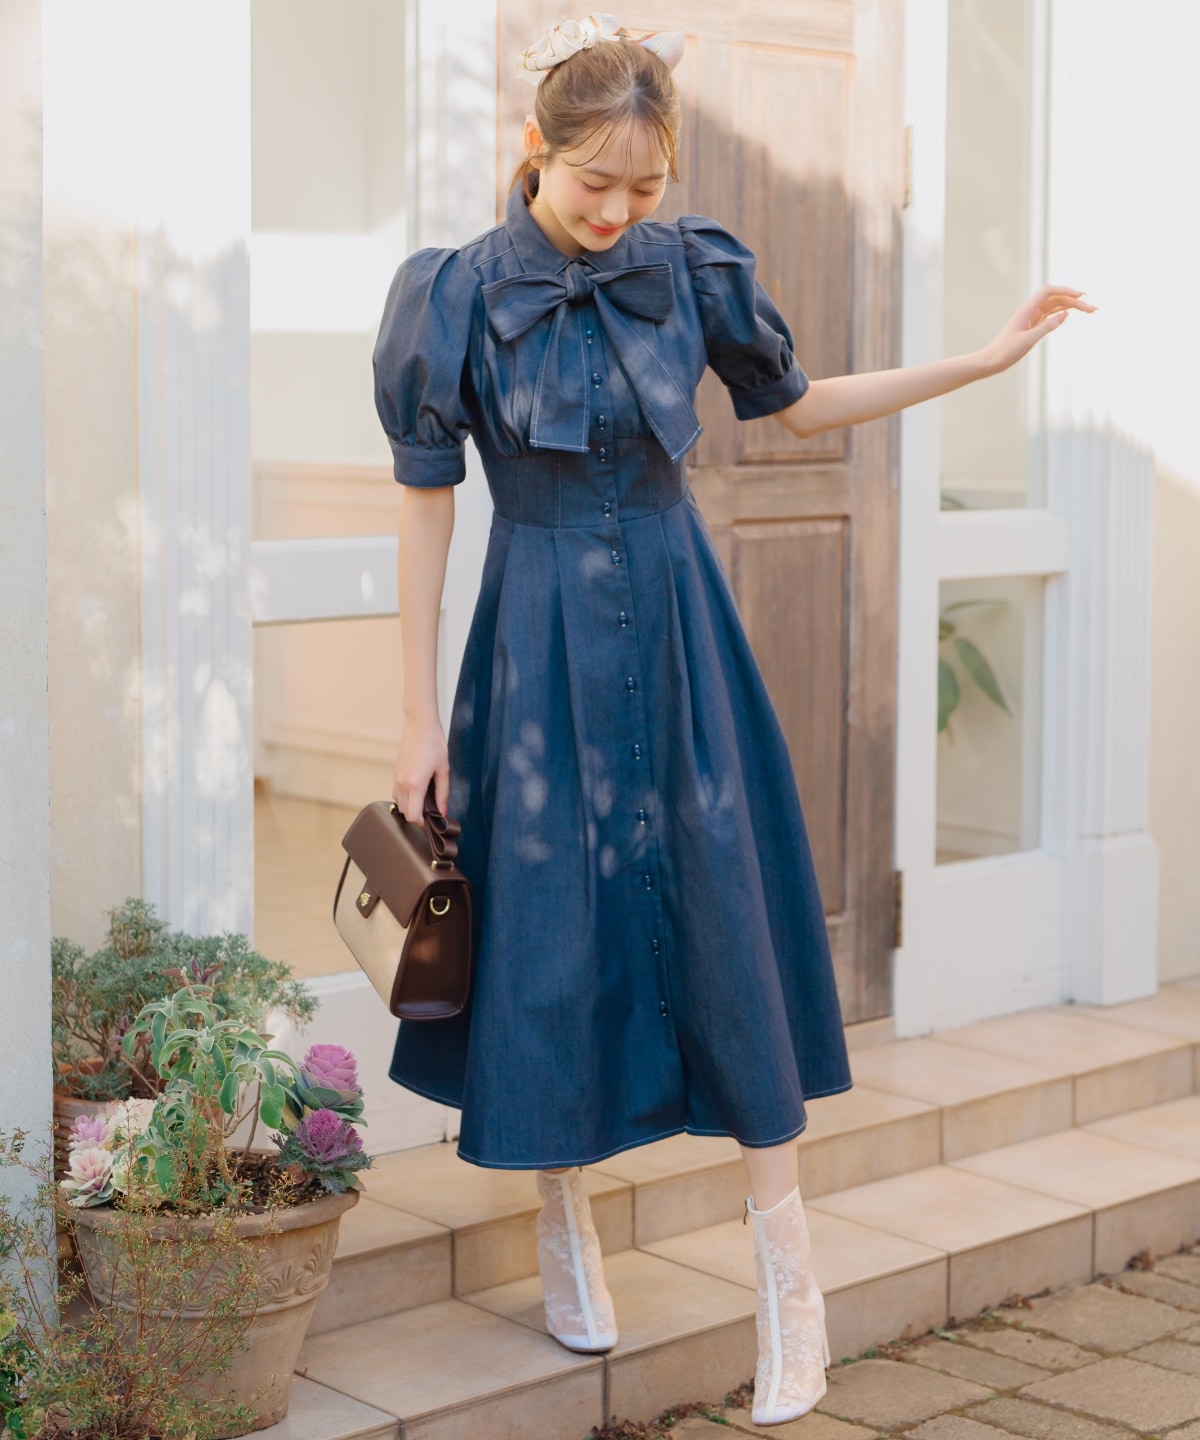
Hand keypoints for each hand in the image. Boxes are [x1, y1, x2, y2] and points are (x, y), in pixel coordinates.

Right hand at [393, 715, 448, 820]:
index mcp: (415, 784)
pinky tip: (416, 791)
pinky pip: (396, 792)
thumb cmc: (434, 744)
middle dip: (416, 817)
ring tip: (424, 803)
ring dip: (409, 807)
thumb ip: (443, 793)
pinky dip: (404, 797)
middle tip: (430, 814)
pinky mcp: (395, 771)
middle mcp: (402, 783)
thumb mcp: (443, 770)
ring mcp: (396, 777)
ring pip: (398, 803)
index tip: (432, 823)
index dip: (422, 824)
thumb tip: (443, 812)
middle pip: (405, 812)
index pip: (413, 816)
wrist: (420, 725)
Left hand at [978, 284, 1097, 374]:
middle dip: (1075, 301)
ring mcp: (1030, 317)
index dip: (1067, 290)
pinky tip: (1072, 314)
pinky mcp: (1031, 325)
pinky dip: (1062, 312)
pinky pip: (1049, 314)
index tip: (1082, 297)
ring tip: (1089, 311)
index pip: (1049, 291)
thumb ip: (1048, 326)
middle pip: (1056, 298)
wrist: (990, 362)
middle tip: (1093, 309)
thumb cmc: (1005, 352)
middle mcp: (1029, 310)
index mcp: (1026, 310)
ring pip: (1054, 306)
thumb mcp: (1029, 340)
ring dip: (1071, 306)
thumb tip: (1066, 314)